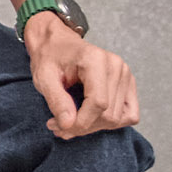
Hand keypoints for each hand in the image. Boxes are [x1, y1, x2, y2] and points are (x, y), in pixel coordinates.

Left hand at [26, 16, 139, 139]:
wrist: (58, 43)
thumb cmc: (50, 57)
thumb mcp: (43, 77)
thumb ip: (56, 100)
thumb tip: (68, 125)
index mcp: (95, 60)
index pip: (98, 103)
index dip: (80, 123)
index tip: (59, 128)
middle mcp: (116, 66)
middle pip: (108, 114)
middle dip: (82, 127)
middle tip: (57, 125)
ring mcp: (126, 74)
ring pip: (117, 119)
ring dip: (93, 127)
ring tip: (69, 121)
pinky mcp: (128, 84)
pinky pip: (128, 115)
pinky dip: (109, 123)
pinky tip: (89, 117)